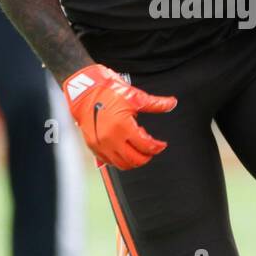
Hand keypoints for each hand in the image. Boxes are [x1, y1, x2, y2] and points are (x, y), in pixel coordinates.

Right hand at [62, 63, 176, 169]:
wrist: (84, 91)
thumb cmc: (107, 91)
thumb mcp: (134, 96)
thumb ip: (155, 104)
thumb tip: (172, 103)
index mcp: (123, 127)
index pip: (146, 146)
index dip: (157, 147)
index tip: (161, 145)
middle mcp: (111, 139)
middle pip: (135, 160)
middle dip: (147, 156)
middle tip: (151, 150)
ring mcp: (100, 144)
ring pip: (122, 164)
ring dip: (133, 161)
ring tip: (138, 151)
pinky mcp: (93, 146)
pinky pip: (109, 162)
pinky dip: (119, 160)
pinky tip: (124, 150)